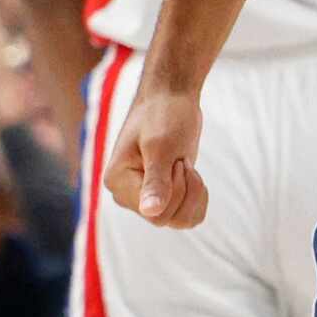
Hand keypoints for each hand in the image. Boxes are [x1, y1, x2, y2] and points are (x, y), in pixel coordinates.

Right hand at [103, 85, 209, 227]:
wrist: (172, 96)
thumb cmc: (164, 114)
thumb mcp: (161, 146)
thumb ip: (155, 180)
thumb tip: (149, 211)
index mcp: (118, 183)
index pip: (154, 213)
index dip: (175, 190)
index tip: (176, 161)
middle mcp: (127, 194)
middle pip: (167, 219)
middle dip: (185, 189)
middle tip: (181, 160)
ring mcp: (145, 195)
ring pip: (179, 220)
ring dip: (193, 194)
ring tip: (185, 165)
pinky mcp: (164, 192)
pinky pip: (187, 215)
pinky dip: (198, 198)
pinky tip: (193, 175)